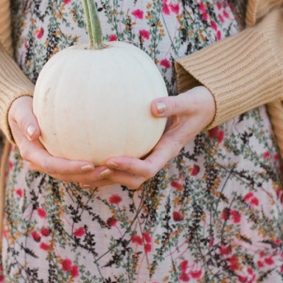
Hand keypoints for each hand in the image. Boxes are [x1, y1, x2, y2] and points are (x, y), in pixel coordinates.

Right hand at [7, 96, 112, 184]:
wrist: (20, 115)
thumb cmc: (21, 110)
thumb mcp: (20, 111)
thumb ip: (26, 121)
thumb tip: (33, 133)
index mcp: (31, 153)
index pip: (52, 165)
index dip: (70, 167)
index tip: (89, 165)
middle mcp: (40, 163)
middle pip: (65, 175)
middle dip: (86, 175)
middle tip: (108, 170)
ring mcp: (49, 164)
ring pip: (71, 176)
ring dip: (91, 176)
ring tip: (112, 171)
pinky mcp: (58, 161)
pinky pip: (74, 171)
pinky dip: (89, 172)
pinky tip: (107, 168)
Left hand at [97, 86, 215, 189]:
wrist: (202, 109)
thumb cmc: (196, 104)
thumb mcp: (189, 102)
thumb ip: (172, 105)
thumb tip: (153, 106)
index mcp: (169, 150)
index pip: (148, 167)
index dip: (129, 167)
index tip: (110, 159)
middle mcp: (158, 157)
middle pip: (134, 179)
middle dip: (113, 178)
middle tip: (91, 170)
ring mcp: (151, 155)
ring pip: (127, 176)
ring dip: (106, 178)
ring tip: (81, 175)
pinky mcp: (144, 150)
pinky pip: (124, 163)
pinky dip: (107, 165)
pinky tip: (87, 160)